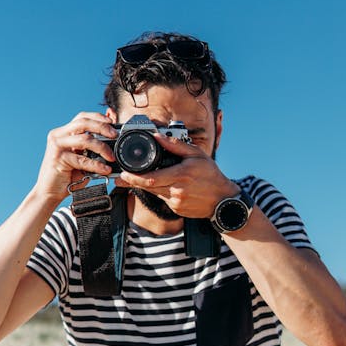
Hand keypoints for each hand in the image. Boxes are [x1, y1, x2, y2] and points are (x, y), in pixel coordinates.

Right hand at [35, 112, 117, 202]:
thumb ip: (92, 150)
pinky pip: (83, 159)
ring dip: (102, 148)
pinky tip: (105, 170)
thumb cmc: (68, 177)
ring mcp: (57, 146)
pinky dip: (97, 165)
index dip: (97, 117)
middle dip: (102, 127)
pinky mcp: (58, 158)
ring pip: (85, 139)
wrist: (50, 192)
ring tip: (112, 157)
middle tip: (114, 135)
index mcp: (64, 133)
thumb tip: (112, 145)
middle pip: (83, 122)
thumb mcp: (82, 159)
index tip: (112, 122)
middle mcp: (58, 135)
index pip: (82, 117)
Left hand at [114, 133, 238, 218]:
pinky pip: (163, 199)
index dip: (134, 178)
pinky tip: (163, 185)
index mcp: (180, 175)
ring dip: (146, 186)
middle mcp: (177, 191)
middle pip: (148, 187)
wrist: (223, 200)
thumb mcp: (197, 155)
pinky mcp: (177, 209)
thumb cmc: (212, 176)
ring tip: (137, 179)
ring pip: (154, 193)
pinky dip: (160, 191)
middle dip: (134, 182)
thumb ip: (176, 145)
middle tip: (122, 177)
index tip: (123, 174)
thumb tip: (158, 136)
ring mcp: (176, 202)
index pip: (151, 179)